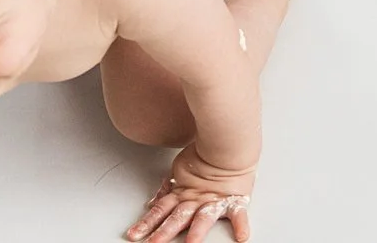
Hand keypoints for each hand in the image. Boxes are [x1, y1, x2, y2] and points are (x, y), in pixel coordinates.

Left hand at [126, 149, 255, 242]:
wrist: (227, 142)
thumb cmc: (205, 154)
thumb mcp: (179, 170)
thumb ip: (167, 188)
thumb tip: (153, 202)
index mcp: (181, 194)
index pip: (160, 210)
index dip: (146, 222)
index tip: (135, 235)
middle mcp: (196, 200)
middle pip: (177, 218)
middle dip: (164, 232)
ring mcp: (214, 201)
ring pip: (203, 218)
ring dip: (196, 232)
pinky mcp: (234, 199)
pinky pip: (239, 214)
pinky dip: (241, 225)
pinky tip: (241, 236)